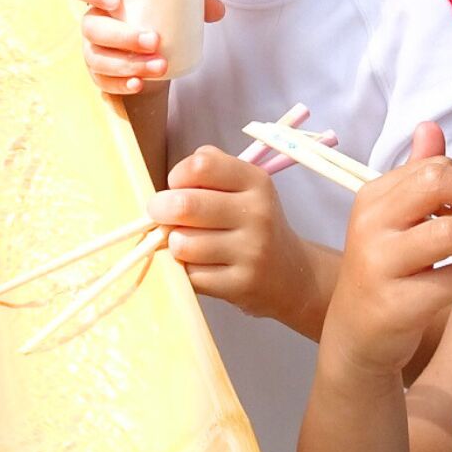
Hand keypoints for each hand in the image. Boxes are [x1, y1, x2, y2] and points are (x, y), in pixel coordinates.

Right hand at [70, 0, 225, 93]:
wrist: (154, 49)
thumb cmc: (159, 17)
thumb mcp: (177, 5)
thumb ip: (196, 1)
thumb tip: (217, 9)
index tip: (116, 0)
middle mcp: (93, 22)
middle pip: (92, 27)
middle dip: (122, 36)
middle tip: (154, 40)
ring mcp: (93, 49)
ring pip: (97, 57)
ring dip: (127, 63)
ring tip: (160, 65)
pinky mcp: (100, 74)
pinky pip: (102, 81)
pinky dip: (120, 84)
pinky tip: (138, 84)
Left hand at [148, 145, 318, 321]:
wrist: (292, 275)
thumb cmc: (253, 224)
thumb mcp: (244, 186)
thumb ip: (209, 170)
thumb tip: (170, 185)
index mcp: (256, 182)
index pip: (201, 166)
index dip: (177, 176)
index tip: (177, 186)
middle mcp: (257, 214)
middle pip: (184, 205)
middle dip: (160, 209)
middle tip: (159, 214)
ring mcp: (251, 252)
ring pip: (182, 243)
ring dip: (174, 244)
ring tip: (186, 243)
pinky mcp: (241, 285)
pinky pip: (190, 275)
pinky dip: (186, 270)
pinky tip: (200, 266)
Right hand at [321, 123, 451, 379]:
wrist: (356, 338)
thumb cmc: (386, 275)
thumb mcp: (396, 221)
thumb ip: (417, 177)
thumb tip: (430, 127)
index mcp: (374, 196)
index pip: (437, 166)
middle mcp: (371, 222)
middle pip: (441, 183)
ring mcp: (380, 261)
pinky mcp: (396, 302)